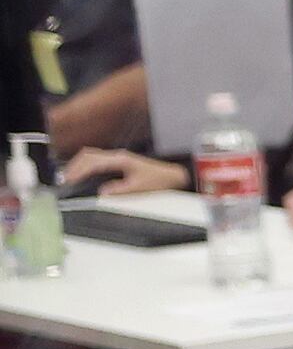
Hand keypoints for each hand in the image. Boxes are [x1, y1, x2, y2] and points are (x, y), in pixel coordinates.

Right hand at [59, 148, 185, 195]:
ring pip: (90, 156)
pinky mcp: (117, 161)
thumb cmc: (159, 180)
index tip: (69, 180)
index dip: (79, 171)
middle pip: (88, 156)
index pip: (93, 163)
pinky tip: (81, 174)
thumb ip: (121, 190)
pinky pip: (95, 159)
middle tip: (64, 181)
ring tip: (68, 178)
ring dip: (78, 165)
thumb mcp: (140, 187)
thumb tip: (103, 192)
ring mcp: (116, 157)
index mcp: (120, 160)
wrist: (172, 175)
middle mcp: (117, 156)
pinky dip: (85, 165)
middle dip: (74, 167)